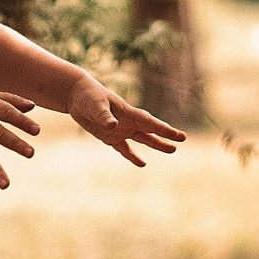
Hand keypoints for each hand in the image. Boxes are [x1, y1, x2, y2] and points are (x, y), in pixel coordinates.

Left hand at [66, 76, 186, 165]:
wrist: (77, 95)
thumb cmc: (88, 96)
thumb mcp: (95, 105)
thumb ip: (104, 116)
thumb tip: (113, 126)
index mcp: (127, 112)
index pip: (149, 123)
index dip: (164, 130)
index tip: (178, 135)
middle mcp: (127, 122)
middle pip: (150, 131)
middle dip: (166, 135)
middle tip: (182, 140)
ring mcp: (120, 130)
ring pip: (142, 139)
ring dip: (156, 144)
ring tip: (172, 150)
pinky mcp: (110, 137)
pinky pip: (124, 149)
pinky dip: (132, 156)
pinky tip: (142, 163)